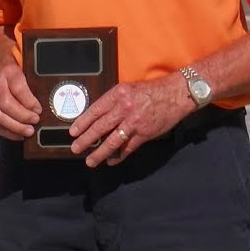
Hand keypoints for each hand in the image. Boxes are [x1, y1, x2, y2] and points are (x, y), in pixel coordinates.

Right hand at [0, 50, 40, 140]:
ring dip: (14, 126)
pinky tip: (17, 135)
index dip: (29, 102)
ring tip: (28, 131)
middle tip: (35, 122)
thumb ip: (32, 83)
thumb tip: (43, 104)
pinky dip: (5, 131)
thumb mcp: (24, 67)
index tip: (39, 110)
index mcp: (9, 73)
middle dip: (22, 117)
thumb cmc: (13, 67)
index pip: (18, 90)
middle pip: (6, 105)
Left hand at [69, 73, 191, 166]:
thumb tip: (95, 116)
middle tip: (75, 148)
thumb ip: (112, 102)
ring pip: (113, 141)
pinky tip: (111, 161)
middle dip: (86, 140)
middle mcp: (125, 109)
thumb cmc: (150, 91)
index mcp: (118, 95)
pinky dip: (119, 156)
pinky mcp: (145, 134)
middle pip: (100, 127)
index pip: (95, 111)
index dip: (82, 123)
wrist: (176, 94)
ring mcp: (135, 123)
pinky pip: (128, 148)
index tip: (73, 132)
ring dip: (99, 153)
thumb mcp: (127, 89)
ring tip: (90, 161)